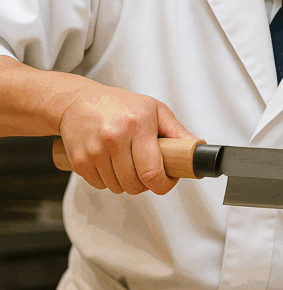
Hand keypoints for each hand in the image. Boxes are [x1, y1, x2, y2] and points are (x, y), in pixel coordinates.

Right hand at [58, 85, 196, 195]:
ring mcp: (94, 150)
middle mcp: (114, 138)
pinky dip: (109, 181)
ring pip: (118, 187)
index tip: (167, 181)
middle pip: (135, 184)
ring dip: (127, 183)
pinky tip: (113, 165)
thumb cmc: (120, 104)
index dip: (163, 184)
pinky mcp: (79, 160)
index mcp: (137, 125)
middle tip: (149, 172)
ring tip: (130, 165)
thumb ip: (177, 131)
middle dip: (146, 184)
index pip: (151, 171)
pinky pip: (100, 185)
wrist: (78, 101)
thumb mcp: (155, 110)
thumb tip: (197, 147)